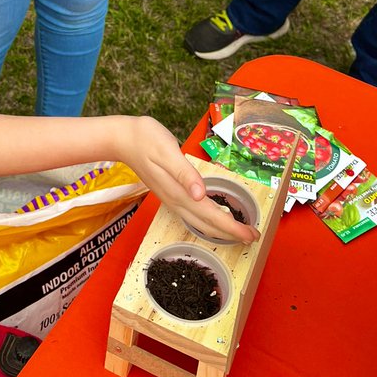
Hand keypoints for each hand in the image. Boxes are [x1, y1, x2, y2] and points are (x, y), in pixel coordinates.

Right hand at [118, 116, 258, 244]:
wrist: (123, 139)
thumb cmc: (146, 139)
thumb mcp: (167, 151)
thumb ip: (184, 174)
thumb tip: (201, 194)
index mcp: (179, 192)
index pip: (211, 216)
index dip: (232, 228)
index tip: (252, 235)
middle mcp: (176, 200)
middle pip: (207, 224)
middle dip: (231, 234)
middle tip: (253, 238)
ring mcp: (171, 199)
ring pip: (199, 223)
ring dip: (220, 230)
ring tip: (238, 233)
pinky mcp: (169, 194)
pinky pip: (192, 215)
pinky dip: (208, 222)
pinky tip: (213, 218)